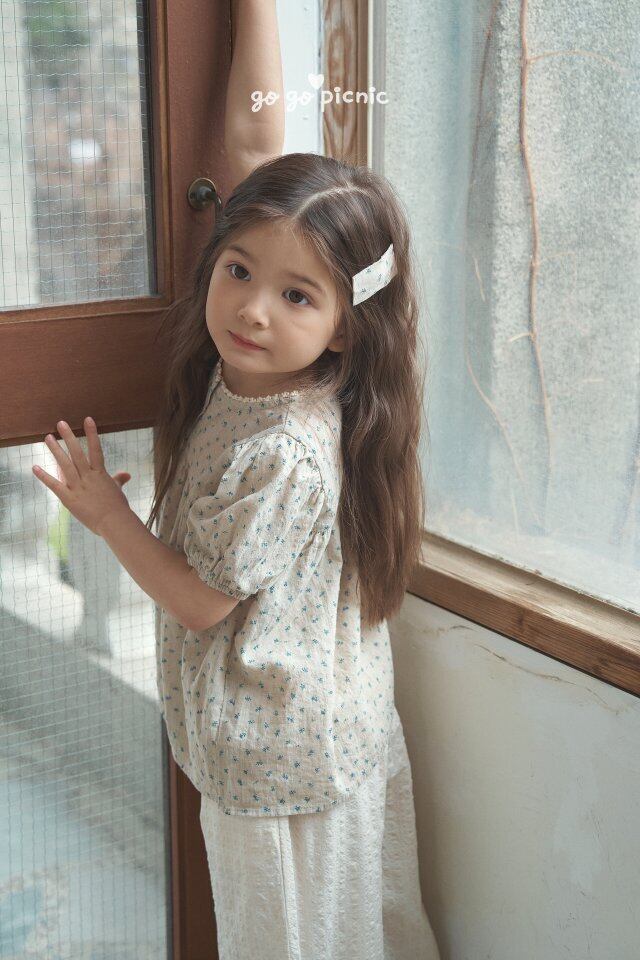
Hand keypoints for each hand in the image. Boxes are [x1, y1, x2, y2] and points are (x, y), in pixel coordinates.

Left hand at [33, 417, 132, 537]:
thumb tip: (126, 474)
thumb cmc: (118, 509)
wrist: (114, 523)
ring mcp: (78, 487)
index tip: (87, 419)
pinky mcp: (69, 499)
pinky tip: (34, 467)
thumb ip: (119, 480)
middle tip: (60, 423)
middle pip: (77, 453)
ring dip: (56, 450)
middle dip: (69, 437)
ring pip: (66, 465)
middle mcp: (89, 477)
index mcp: (101, 474)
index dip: (92, 433)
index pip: (96, 449)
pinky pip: (55, 485)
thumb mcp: (118, 491)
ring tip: (47, 437)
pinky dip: (44, 476)